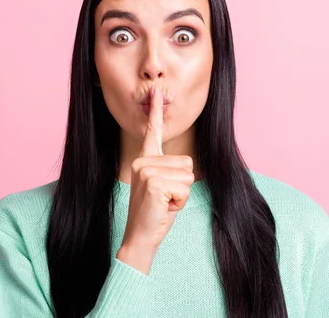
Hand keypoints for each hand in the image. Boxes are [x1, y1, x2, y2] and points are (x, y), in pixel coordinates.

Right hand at [116, 85, 194, 274]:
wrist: (140, 237)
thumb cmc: (154, 213)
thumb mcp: (162, 187)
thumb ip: (168, 171)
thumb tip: (184, 165)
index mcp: (144, 160)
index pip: (152, 132)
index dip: (155, 112)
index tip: (156, 92)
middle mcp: (142, 162)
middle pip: (187, 163)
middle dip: (183, 185)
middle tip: (164, 198)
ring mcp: (146, 171)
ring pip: (188, 176)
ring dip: (182, 194)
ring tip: (164, 203)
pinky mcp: (154, 183)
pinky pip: (185, 188)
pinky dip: (180, 202)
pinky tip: (164, 207)